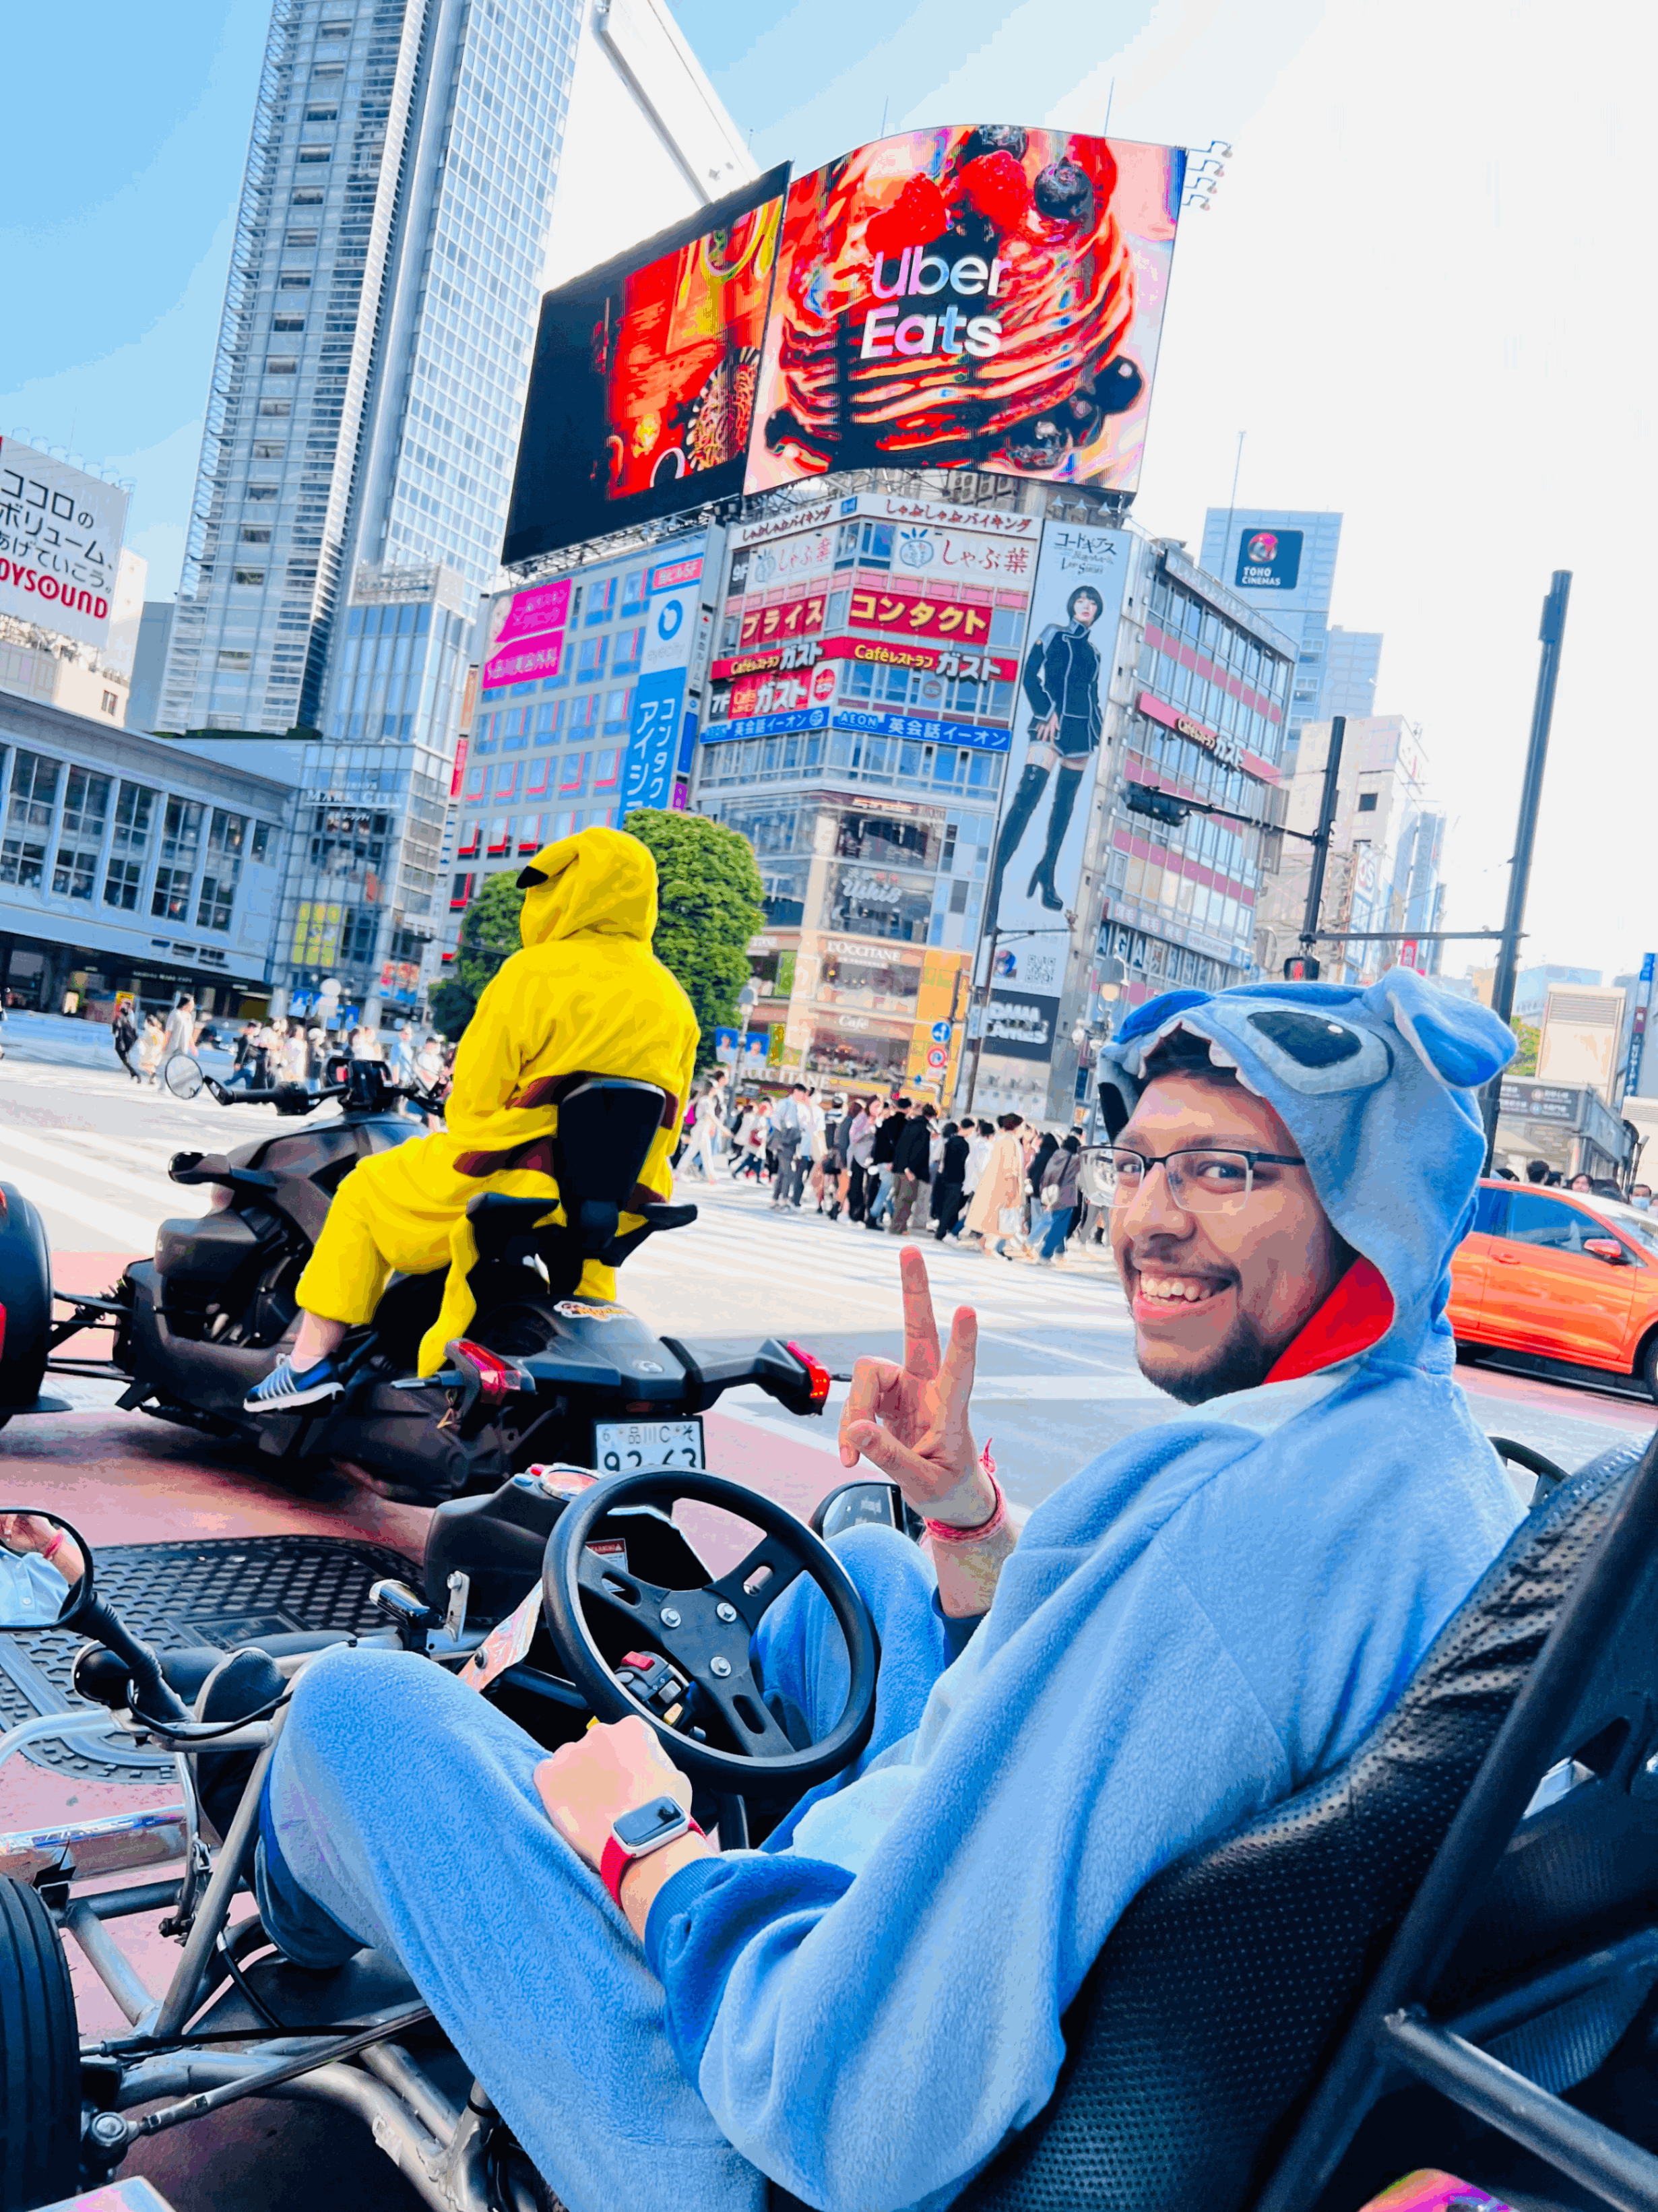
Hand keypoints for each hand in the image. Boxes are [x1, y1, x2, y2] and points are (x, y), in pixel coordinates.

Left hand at [0, 1514, 84, 1585]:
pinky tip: (9, 1527)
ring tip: (7, 1531)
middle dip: (0, 1523)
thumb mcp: (11, 1541)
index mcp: (15, 1525)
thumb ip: (2, 1534)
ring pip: (8, 1514)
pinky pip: (14, 1512)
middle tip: (3, 1531)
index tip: (0, 1532)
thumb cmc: (30, 1543)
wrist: (44, 1543)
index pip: (2, 1521)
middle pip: (4, 1516)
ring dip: (4, 1522)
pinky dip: (9, 1520)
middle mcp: (18, 1519)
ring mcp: (22, 1515)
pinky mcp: (27, 1512)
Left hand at [534, 1715, 691, 1870]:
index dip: (623, 1763)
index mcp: (632, 1728)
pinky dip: (552, 1790)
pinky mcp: (550, 1775)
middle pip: (594, 1748)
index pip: (622, 1739)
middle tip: (606, 1798)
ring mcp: (572, 1752)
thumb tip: (650, 1770)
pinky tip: (566, 1808)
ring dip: (575, 1779)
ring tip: (587, 1809)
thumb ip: (655, 1763)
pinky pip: (545, 1776)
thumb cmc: (663, 1812)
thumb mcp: (674, 1776)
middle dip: (598, 1769)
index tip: (624, 1781)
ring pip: (568, 1761)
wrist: (641, 1839)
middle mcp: (600, 1733)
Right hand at [839, 1245, 989, 1527]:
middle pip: (917, 1330)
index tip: (968, 1311)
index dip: (962, 1342)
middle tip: (910, 1250)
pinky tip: (851, 1453)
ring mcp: (906, 1388)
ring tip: (850, 1455)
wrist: (950, 1498)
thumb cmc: (948, 1488)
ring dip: (853, 1411)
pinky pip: (854, 1400)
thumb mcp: (923, 1484)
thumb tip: (855, 1431)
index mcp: (950, 1409)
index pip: (959, 1370)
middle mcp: (928, 1387)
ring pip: (866, 1376)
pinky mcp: (886, 1397)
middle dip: (913, 1291)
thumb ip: (889, 1457)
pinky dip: (848, 1426)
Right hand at [1036, 711, 1059, 743]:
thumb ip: (1057, 724)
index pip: (1052, 734)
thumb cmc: (1053, 713)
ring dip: (1039, 735)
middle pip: (1045, 734)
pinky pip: (1037, 726)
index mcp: (1052, 726)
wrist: (1047, 708)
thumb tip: (1059, 729)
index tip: (1052, 744)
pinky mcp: (1039, 721)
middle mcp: (1047, 726)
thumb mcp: (1056, 718)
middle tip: (1043, 743)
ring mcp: (1043, 724)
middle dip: (1044, 739)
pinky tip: (1035, 731)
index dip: (1052, 739)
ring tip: (1037, 738)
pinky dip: (1036, 729)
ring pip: (1040, 731)